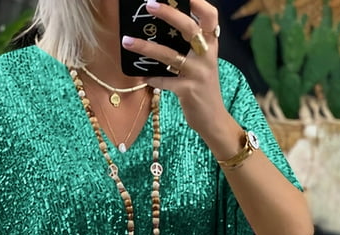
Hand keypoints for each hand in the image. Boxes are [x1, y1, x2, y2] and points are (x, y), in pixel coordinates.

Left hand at [121, 0, 239, 155]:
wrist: (213, 119)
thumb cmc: (202, 88)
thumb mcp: (202, 64)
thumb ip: (190, 47)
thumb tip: (163, 30)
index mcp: (212, 46)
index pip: (210, 17)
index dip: (198, 4)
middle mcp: (207, 56)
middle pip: (190, 29)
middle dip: (169, 14)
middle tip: (149, 5)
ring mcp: (198, 74)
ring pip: (170, 56)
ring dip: (146, 47)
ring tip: (127, 41)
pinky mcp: (188, 91)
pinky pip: (165, 82)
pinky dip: (151, 78)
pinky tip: (141, 76)